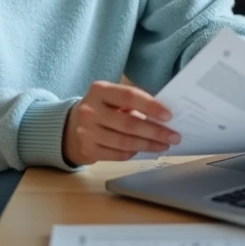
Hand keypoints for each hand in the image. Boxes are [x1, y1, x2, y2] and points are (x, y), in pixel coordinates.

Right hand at [62, 81, 180, 164]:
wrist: (70, 126)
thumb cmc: (101, 108)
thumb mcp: (111, 97)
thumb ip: (133, 101)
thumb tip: (164, 115)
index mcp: (99, 90)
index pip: (129, 96)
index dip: (151, 106)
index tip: (169, 115)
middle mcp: (90, 110)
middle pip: (129, 123)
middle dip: (155, 131)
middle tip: (174, 136)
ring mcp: (86, 132)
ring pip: (125, 142)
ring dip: (149, 145)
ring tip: (164, 145)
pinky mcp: (88, 150)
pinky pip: (118, 155)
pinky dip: (134, 153)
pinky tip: (144, 150)